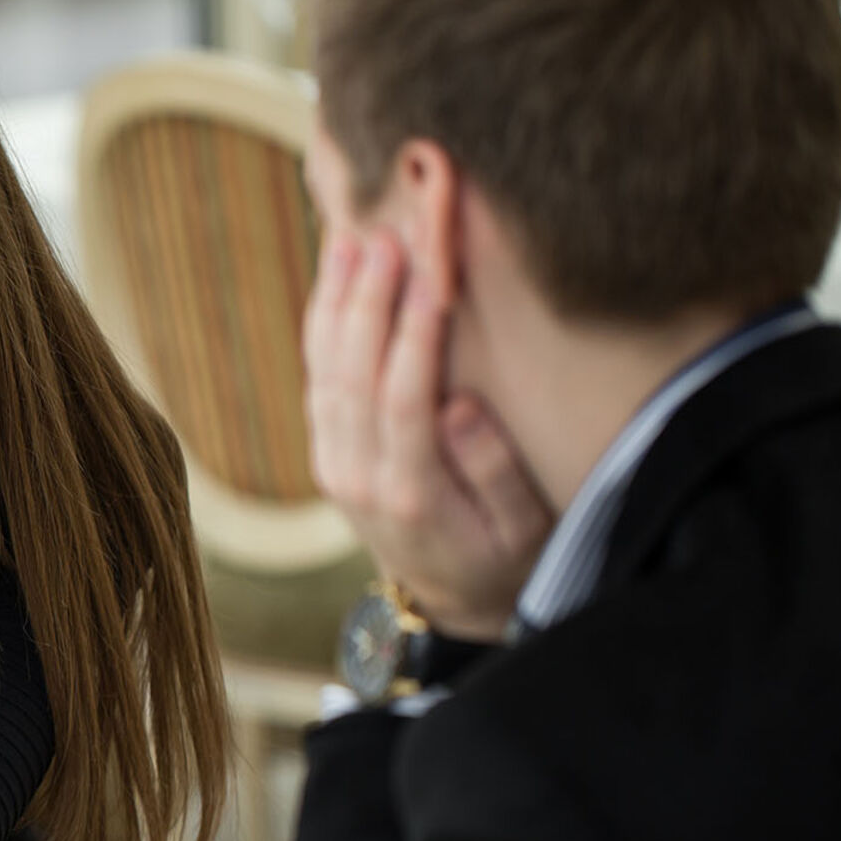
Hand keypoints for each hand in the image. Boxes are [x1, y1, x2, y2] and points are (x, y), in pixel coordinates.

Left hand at [303, 230, 553, 640]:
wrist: (449, 601)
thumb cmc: (503, 558)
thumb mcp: (524, 532)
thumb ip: (494, 474)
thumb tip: (460, 407)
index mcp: (412, 494)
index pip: (403, 401)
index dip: (413, 337)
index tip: (429, 277)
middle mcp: (359, 476)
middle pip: (353, 377)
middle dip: (367, 302)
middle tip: (384, 240)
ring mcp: (334, 462)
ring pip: (324, 371)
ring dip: (334, 302)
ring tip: (348, 240)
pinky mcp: (326, 450)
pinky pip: (317, 377)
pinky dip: (322, 323)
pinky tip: (333, 275)